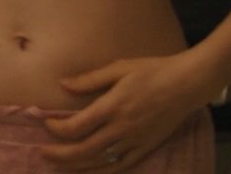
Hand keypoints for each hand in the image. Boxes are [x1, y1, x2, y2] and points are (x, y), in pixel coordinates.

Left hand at [36, 53, 218, 171]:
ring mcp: (135, 141)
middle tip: (43, 153)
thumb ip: (90, 79)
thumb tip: (63, 84)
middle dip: (59, 154)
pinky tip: (89, 171)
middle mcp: (122, 128)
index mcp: (113, 107)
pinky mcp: (146, 148)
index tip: (47, 123)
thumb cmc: (153, 70)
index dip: (57, 129)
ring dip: (76, 166)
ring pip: (100, 162)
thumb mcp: (119, 67)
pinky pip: (120, 166)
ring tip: (59, 166)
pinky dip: (102, 172)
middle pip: (84, 150)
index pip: (76, 127)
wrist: (187, 84)